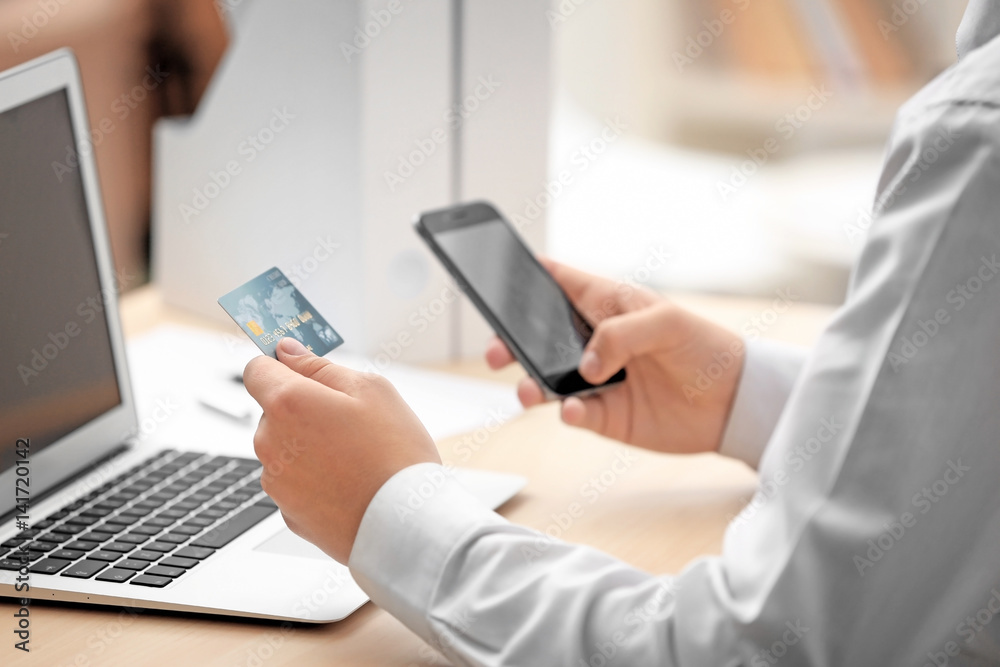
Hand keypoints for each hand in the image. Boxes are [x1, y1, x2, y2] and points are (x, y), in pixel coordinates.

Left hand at [244, 337, 439, 562]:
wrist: (405, 525)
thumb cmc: (394, 455)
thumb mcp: (371, 390)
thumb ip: (320, 367)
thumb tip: (288, 352)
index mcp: (288, 404)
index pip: (257, 369)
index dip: (279, 365)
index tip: (298, 367)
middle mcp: (271, 443)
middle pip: (274, 411)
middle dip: (303, 409)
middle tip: (350, 420)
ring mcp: (276, 481)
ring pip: (285, 448)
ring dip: (309, 446)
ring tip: (355, 457)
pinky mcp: (287, 512)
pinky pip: (295, 482)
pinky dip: (315, 479)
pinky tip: (349, 482)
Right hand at [486, 259, 743, 454]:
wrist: (734, 402)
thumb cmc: (705, 347)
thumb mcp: (667, 322)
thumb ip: (621, 334)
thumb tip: (586, 364)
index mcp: (606, 304)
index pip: (558, 282)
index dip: (528, 275)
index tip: (498, 275)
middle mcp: (595, 341)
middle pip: (538, 335)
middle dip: (511, 341)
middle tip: (499, 351)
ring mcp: (597, 380)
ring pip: (547, 379)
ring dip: (531, 383)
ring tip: (528, 391)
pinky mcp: (606, 416)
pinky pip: (574, 414)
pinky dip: (568, 413)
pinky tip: (573, 410)